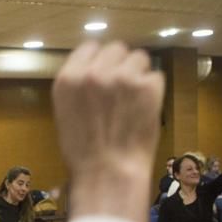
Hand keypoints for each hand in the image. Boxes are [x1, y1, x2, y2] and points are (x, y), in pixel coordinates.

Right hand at [52, 41, 164, 221]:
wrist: (107, 174)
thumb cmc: (83, 154)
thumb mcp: (65, 114)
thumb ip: (79, 87)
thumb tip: (97, 71)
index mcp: (68, 78)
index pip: (89, 47)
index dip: (99, 61)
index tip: (104, 74)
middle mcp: (94, 71)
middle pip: (116, 48)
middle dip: (120, 65)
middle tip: (122, 90)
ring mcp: (122, 76)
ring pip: (139, 58)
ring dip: (139, 74)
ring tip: (135, 101)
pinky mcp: (148, 86)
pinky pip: (156, 77)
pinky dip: (154, 91)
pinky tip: (146, 110)